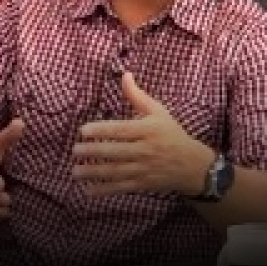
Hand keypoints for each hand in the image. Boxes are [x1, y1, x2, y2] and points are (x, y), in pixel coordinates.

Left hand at [72, 71, 212, 196]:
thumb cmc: (171, 134)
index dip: (101, 130)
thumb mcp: (158, 112)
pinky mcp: (143, 184)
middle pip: (116, 152)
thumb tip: (124, 75)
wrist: (192, 165)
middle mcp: (145, 150)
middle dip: (93, 152)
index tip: (83, 130)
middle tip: (74, 150)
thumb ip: (137, 96)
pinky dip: (104, 190)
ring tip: (75, 171)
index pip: (121, 130)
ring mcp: (144, 169)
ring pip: (115, 171)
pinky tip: (88, 190)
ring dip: (94, 172)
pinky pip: (121, 188)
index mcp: (148, 130)